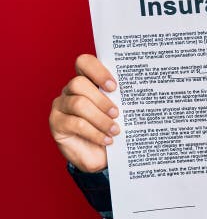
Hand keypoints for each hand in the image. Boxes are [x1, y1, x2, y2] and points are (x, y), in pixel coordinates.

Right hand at [49, 54, 118, 172]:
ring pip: (78, 104)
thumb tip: (139, 93)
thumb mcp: (118, 111)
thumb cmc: (111, 128)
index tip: (114, 87)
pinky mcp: (56, 123)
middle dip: (101, 99)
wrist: (99, 155)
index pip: (85, 62)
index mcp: (86, 80)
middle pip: (79, 83)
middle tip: (116, 113)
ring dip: (100, 118)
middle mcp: (70, 90)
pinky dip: (94, 132)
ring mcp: (60, 106)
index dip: (98, 71)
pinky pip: (75, 124)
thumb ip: (121, 99)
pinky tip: (107, 140)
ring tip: (115, 130)